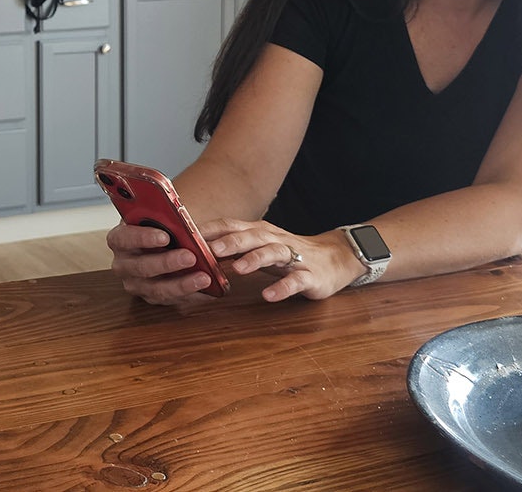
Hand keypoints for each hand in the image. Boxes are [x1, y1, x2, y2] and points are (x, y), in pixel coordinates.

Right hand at [106, 221, 221, 305]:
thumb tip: (185, 224)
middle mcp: (123, 265)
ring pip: (157, 289)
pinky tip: (208, 289)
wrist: (164, 242)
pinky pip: (173, 300)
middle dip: (167, 263)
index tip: (164, 236)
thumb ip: (168, 218)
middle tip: (190, 256)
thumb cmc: (161, 225)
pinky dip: (192, 295)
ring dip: (182, 284)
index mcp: (119, 239)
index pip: (124, 238)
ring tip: (204, 277)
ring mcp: (137, 284)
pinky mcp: (153, 297)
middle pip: (141, 268)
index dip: (143, 238)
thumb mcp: (160, 216)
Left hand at [205, 218, 362, 301]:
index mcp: (259, 232)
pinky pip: (295, 281)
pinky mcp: (310, 276)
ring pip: (273, 253)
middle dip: (230, 241)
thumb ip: (232, 247)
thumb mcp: (259, 246)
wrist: (335, 258)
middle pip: (251, 236)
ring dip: (255, 259)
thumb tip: (196, 250)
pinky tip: (269, 296)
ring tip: (237, 269)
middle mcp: (275, 240)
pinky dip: (282, 287)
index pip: (232, 225)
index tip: (187, 235)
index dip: (210, 229)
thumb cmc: (289, 253)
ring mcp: (293, 257)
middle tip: (209, 249)